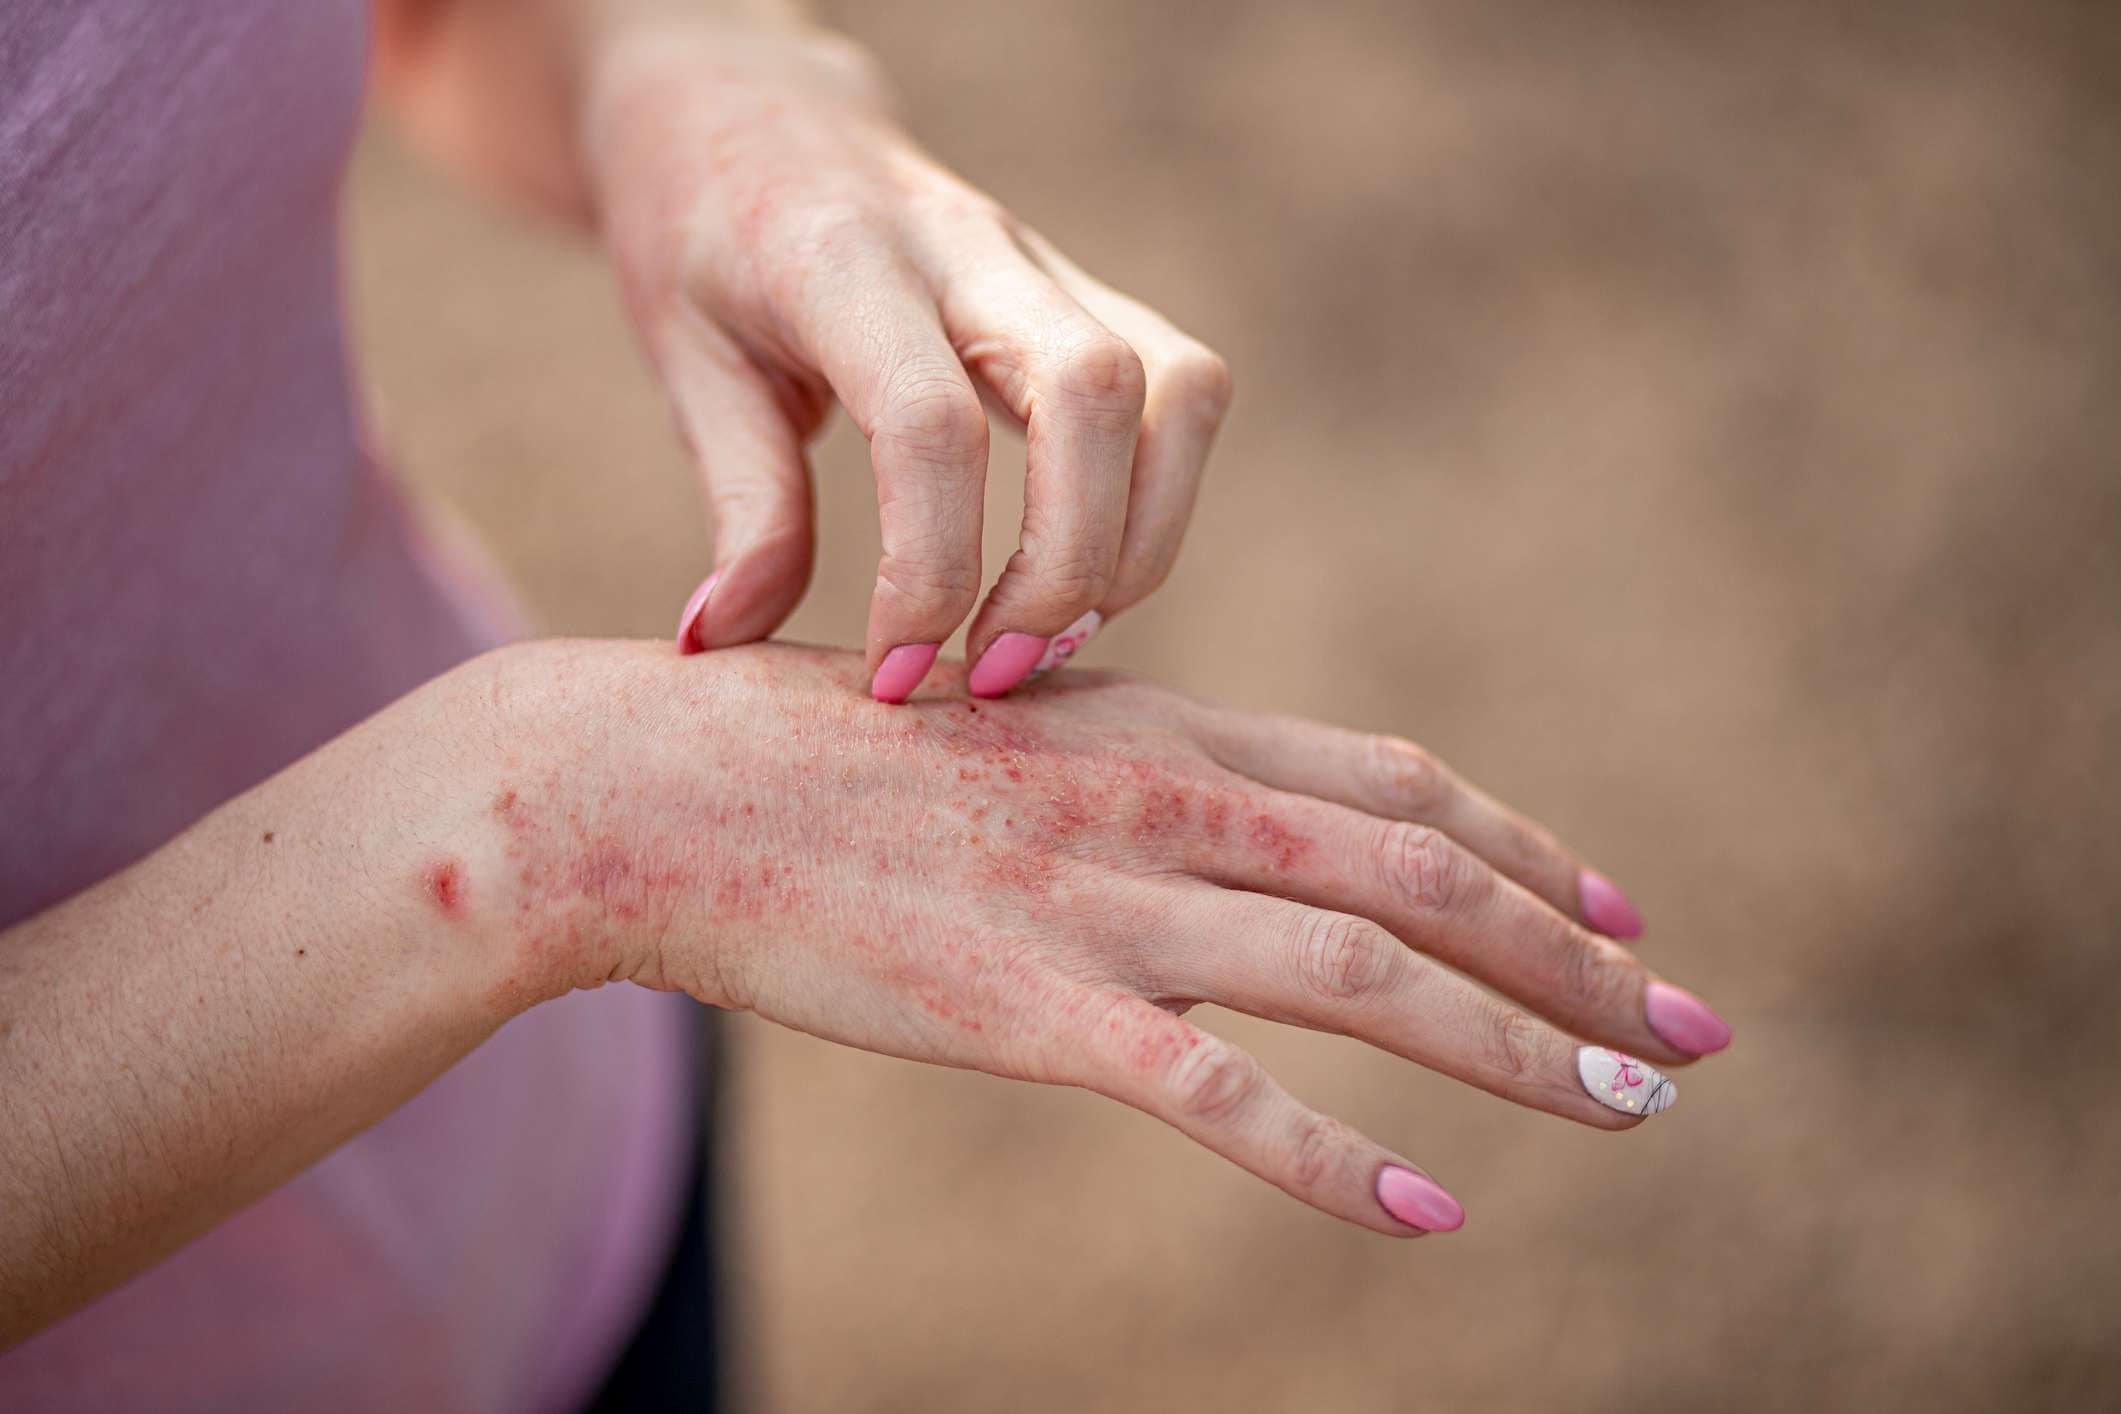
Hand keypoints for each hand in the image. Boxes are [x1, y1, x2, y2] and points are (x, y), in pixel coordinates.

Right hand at [481, 641, 1729, 1233]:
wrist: (661, 788)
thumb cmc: (826, 758)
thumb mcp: (1010, 731)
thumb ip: (1127, 768)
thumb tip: (1222, 815)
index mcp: (1160, 730)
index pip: (1397, 786)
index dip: (1530, 852)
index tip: (1624, 912)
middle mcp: (1159, 801)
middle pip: (1423, 875)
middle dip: (1577, 956)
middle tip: (1696, 1031)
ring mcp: (1098, 903)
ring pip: (1360, 970)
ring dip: (1514, 1042)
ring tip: (1631, 1108)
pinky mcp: (1027, 1007)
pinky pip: (1214, 1094)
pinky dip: (1333, 1157)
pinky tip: (1429, 1211)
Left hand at [581, 23, 1231, 700]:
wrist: (756, 107)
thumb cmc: (705, 237)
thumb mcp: (687, 358)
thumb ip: (736, 498)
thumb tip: (722, 642)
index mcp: (839, 260)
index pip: (928, 424)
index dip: (927, 571)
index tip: (893, 674)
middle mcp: (967, 245)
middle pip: (1094, 394)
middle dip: (1066, 567)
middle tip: (993, 675)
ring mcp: (1045, 262)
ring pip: (1176, 388)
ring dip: (1141, 541)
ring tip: (1055, 635)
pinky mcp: (1091, 292)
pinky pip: (1183, 391)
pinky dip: (1160, 501)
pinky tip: (1083, 571)